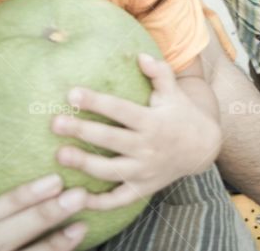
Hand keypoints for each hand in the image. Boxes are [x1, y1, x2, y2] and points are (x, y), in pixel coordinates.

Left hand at [52, 53, 221, 210]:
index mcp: (152, 121)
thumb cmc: (182, 114)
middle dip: (82, 131)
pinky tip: (75, 196)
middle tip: (55, 123)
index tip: (72, 93)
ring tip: (59, 154)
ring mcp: (144, 171)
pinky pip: (118, 200)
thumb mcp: (174, 92)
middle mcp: (147, 147)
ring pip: (110, 171)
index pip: (120, 110)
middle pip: (110, 140)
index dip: (96, 101)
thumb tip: (140, 56)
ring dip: (84, 164)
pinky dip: (98, 203)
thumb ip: (159, 72)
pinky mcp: (142, 188)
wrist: (203, 148)